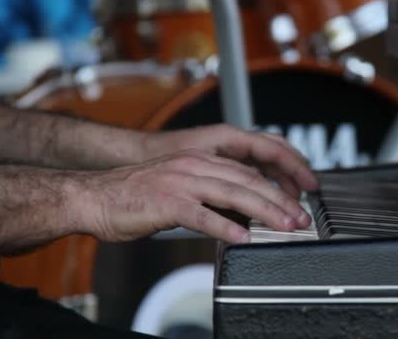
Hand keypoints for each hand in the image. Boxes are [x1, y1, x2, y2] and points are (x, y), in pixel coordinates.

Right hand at [74, 149, 312, 243]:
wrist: (95, 196)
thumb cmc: (137, 196)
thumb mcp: (180, 187)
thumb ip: (210, 193)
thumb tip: (241, 211)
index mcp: (200, 161)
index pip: (248, 171)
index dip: (276, 187)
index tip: (296, 203)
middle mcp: (195, 165)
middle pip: (248, 180)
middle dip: (280, 200)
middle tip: (302, 218)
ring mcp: (181, 181)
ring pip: (233, 193)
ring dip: (264, 211)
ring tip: (286, 226)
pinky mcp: (166, 202)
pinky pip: (202, 215)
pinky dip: (225, 226)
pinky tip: (243, 237)